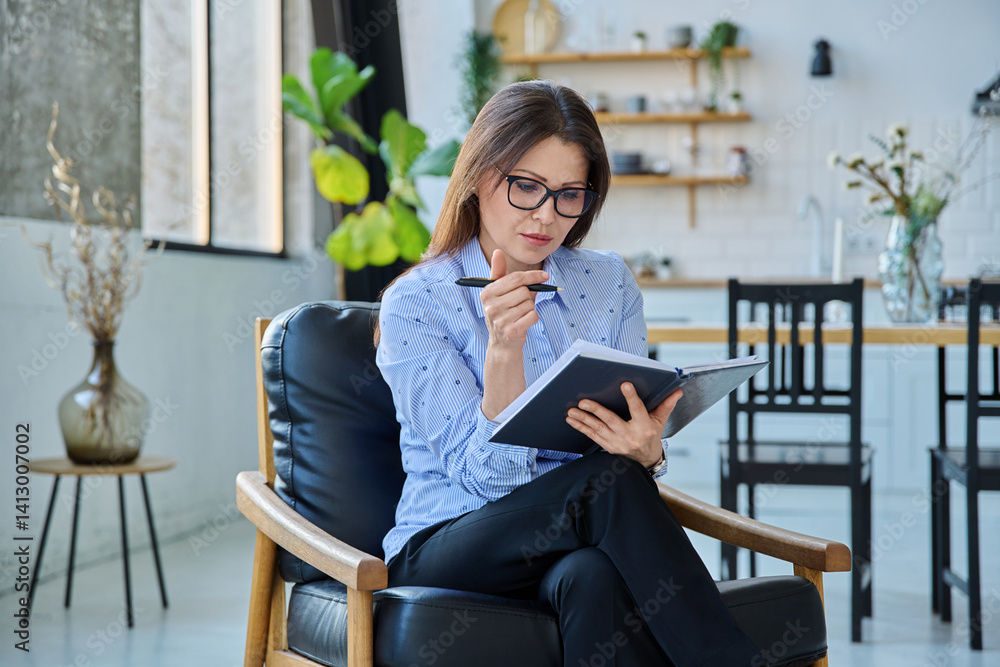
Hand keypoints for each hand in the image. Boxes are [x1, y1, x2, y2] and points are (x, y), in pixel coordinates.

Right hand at [481, 249, 547, 350]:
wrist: (502, 343)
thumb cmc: (503, 313)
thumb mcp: (498, 292)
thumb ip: (500, 272)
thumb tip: (497, 252)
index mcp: (487, 293)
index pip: (515, 278)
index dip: (532, 276)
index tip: (544, 276)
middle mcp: (491, 306)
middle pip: (524, 291)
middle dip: (528, 296)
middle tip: (520, 304)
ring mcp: (500, 320)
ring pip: (529, 304)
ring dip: (529, 308)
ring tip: (519, 315)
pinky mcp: (511, 331)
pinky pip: (532, 316)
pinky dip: (533, 318)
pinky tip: (523, 322)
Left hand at [566, 386, 683, 467]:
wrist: (646, 461)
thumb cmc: (652, 436)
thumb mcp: (660, 421)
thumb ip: (666, 405)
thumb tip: (677, 390)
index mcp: (644, 427)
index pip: (638, 410)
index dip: (632, 398)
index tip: (625, 385)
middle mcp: (630, 436)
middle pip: (611, 421)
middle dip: (596, 411)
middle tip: (583, 401)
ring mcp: (617, 443)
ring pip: (598, 429)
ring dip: (583, 419)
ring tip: (571, 411)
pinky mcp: (608, 447)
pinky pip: (592, 436)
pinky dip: (581, 428)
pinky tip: (572, 420)